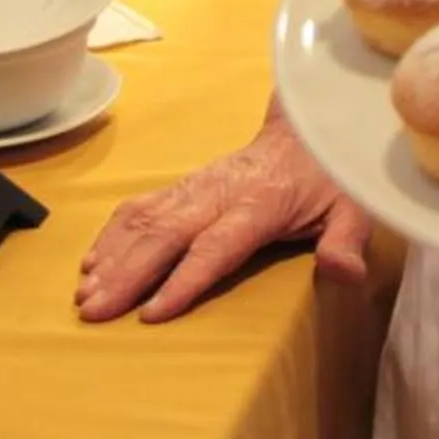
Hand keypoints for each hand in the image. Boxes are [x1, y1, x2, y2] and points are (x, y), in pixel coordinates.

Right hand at [76, 106, 369, 323]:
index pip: (216, 247)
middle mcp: (219, 193)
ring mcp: (196, 187)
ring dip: (112, 255)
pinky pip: (140, 206)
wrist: (306, 126)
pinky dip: (112, 234)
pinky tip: (92, 262)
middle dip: (128, 274)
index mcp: (260, 205)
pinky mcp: (183, 185)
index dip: (184, 279)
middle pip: (166, 235)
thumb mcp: (353, 209)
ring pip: (146, 219)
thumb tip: (344, 273)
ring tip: (85, 293)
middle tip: (95, 310)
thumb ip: (346, 242)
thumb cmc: (329, 177)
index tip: (152, 311)